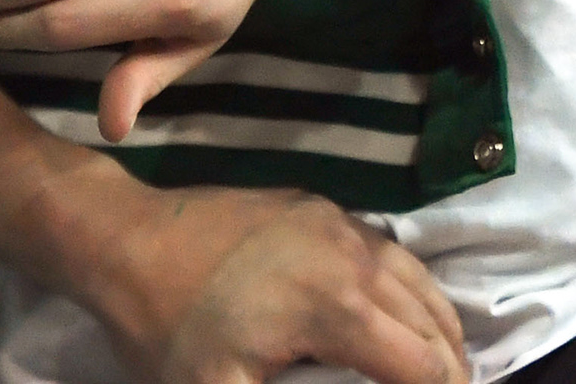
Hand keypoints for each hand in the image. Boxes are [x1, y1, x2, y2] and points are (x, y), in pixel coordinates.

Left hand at [92, 187, 464, 383]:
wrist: (124, 238)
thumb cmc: (166, 327)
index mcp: (337, 307)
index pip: (423, 363)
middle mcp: (352, 255)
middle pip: (432, 320)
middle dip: (451, 367)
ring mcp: (337, 223)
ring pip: (417, 278)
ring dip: (438, 326)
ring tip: (442, 366)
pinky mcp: (319, 207)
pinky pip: (387, 251)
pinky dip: (411, 289)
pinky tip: (402, 314)